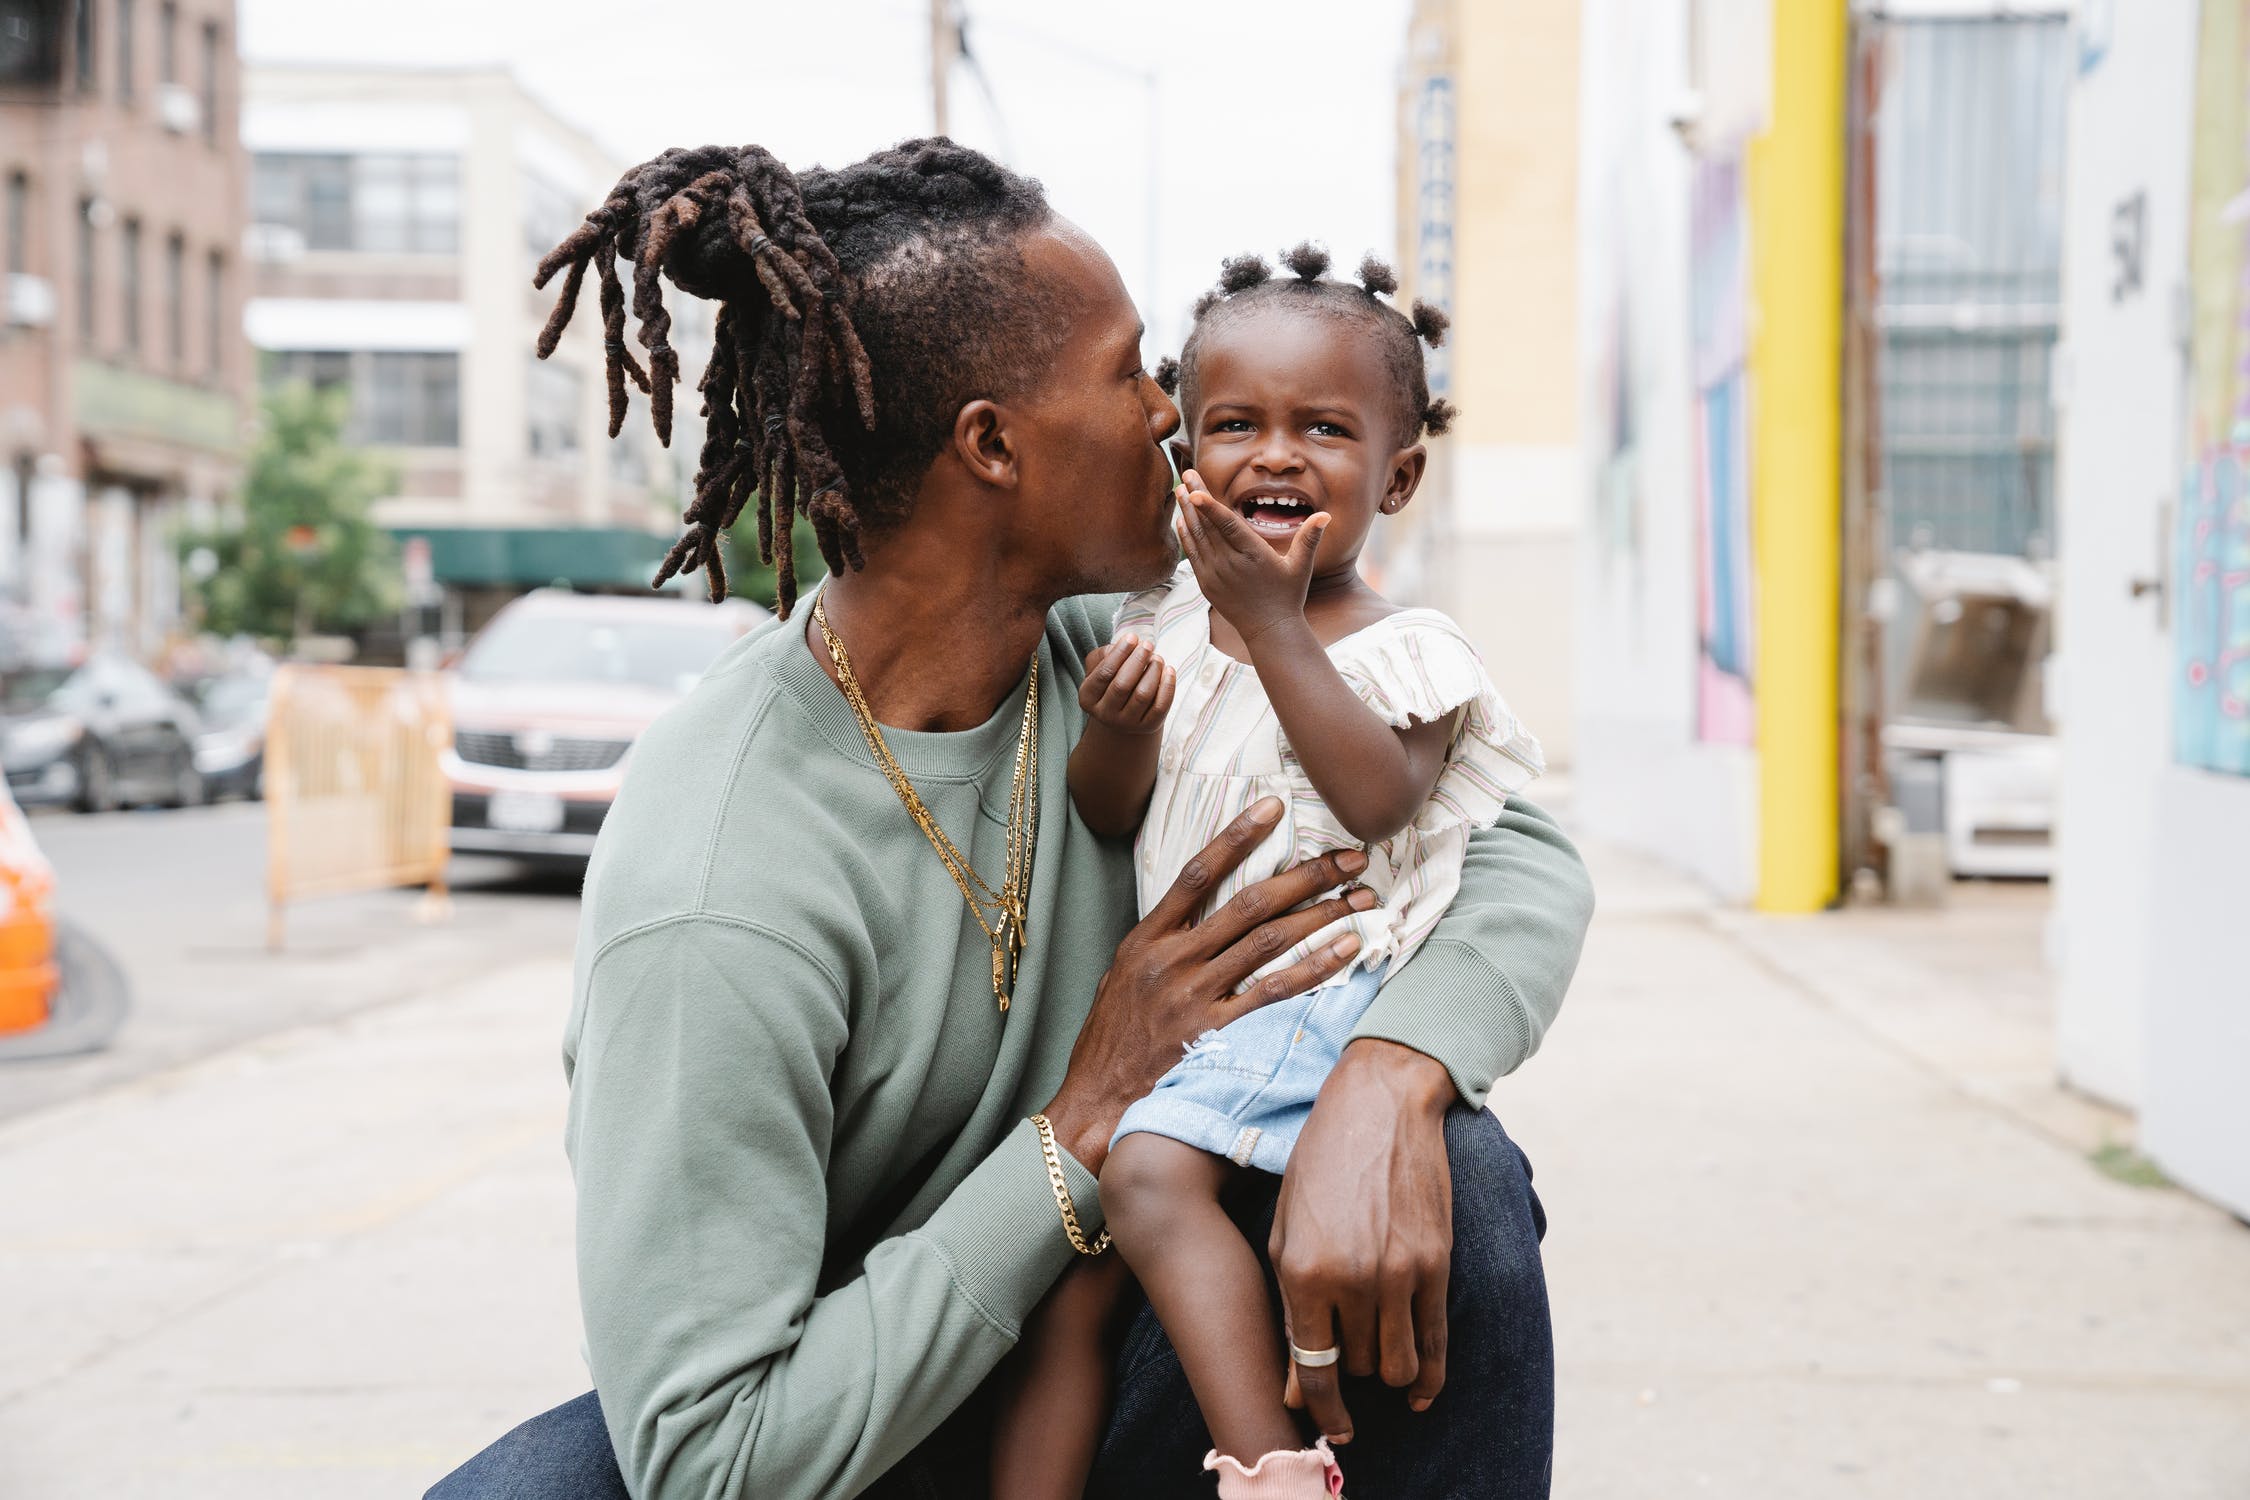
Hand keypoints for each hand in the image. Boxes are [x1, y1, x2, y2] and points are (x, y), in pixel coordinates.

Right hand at [1040, 797, 1379, 1173]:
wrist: (1095, 1104)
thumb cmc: (1109, 1043)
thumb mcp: (1119, 979)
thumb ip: (1157, 945)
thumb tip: (1190, 915)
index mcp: (1146, 940)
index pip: (1196, 873)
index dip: (1237, 836)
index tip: (1275, 808)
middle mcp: (1173, 961)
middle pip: (1250, 903)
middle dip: (1307, 875)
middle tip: (1351, 856)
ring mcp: (1196, 997)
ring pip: (1270, 941)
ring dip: (1322, 914)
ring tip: (1361, 896)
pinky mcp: (1217, 1033)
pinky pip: (1276, 992)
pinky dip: (1315, 967)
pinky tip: (1347, 948)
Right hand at [1078, 632, 1174, 734]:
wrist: (1123, 717)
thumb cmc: (1110, 684)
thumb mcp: (1099, 669)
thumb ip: (1105, 654)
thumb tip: (1125, 645)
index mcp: (1088, 698)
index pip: (1104, 673)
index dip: (1119, 653)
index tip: (1132, 637)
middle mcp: (1105, 714)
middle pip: (1123, 685)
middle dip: (1137, 660)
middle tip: (1148, 644)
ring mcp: (1127, 723)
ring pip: (1143, 695)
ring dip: (1153, 671)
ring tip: (1157, 658)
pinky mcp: (1148, 727)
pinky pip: (1160, 706)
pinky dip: (1167, 686)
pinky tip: (1169, 670)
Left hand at [1173, 468, 1327, 646]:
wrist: (1269, 630)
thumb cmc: (1288, 595)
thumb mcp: (1300, 566)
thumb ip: (1309, 538)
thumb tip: (1325, 515)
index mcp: (1253, 555)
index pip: (1228, 526)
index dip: (1210, 508)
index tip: (1195, 490)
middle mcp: (1230, 564)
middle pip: (1207, 525)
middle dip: (1194, 497)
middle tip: (1185, 473)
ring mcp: (1215, 575)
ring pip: (1197, 537)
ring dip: (1187, 512)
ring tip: (1180, 489)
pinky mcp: (1206, 584)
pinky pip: (1193, 555)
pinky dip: (1186, 536)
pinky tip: (1181, 519)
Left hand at [1272, 1038, 1454, 1443]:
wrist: (1381, 1103)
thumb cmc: (1320, 1164)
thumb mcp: (1286, 1232)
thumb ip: (1292, 1312)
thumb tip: (1295, 1390)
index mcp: (1304, 1270)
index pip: (1313, 1369)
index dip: (1321, 1406)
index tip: (1329, 1423)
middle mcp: (1353, 1277)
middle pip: (1357, 1369)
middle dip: (1350, 1369)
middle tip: (1346, 1352)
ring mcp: (1401, 1273)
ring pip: (1398, 1366)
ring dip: (1385, 1368)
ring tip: (1377, 1352)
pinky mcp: (1437, 1263)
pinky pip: (1437, 1345)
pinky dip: (1429, 1377)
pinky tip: (1420, 1389)